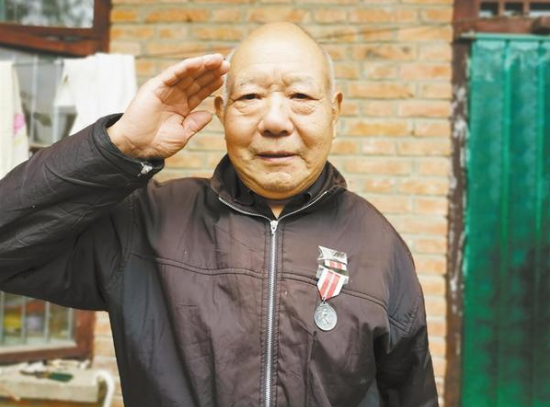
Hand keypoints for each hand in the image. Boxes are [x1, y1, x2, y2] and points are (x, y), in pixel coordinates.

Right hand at [107, 54, 229, 158]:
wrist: (136, 147)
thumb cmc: (157, 143)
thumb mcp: (183, 134)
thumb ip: (195, 123)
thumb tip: (209, 114)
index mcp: (182, 107)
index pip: (200, 92)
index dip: (212, 84)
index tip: (225, 77)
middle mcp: (174, 96)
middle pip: (196, 80)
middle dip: (211, 71)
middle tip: (227, 64)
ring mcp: (165, 89)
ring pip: (187, 74)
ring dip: (202, 65)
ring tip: (217, 59)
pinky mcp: (155, 86)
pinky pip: (173, 73)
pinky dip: (186, 67)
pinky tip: (199, 62)